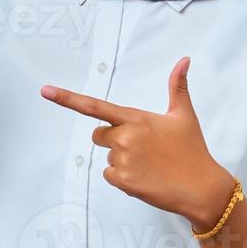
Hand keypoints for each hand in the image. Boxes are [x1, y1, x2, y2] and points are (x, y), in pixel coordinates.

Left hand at [41, 57, 235, 229]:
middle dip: (113, 140)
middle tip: (142, 147)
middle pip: (98, 135)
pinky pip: (110, 175)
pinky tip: (145, 178)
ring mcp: (123, 160)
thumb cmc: (192, 150)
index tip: (46, 91)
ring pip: (107, 157)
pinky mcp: (123, 181)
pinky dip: (124, 178)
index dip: (67, 98)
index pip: (95, 106)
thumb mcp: (184, 115)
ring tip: (149, 164)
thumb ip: (177, 86)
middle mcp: (125, 137)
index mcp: (136, 118)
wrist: (201, 187)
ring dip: (122, 161)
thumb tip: (184, 60)